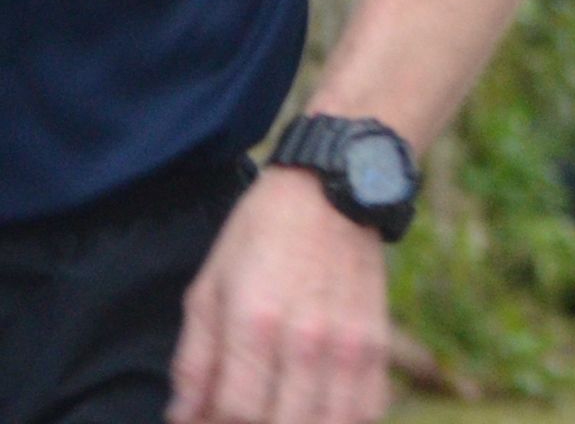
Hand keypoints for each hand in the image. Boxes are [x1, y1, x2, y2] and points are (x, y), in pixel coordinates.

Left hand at [170, 166, 392, 423]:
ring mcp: (349, 343)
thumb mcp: (208, 289)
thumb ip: (195, 361)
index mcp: (255, 323)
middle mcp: (307, 339)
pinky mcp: (378, 342)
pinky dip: (345, 422)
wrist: (335, 187)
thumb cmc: (260, 237)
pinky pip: (368, 408)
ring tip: (278, 415)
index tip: (204, 423)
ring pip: (329, 423)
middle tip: (240, 416)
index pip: (233, 411)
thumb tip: (182, 418)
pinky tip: (318, 416)